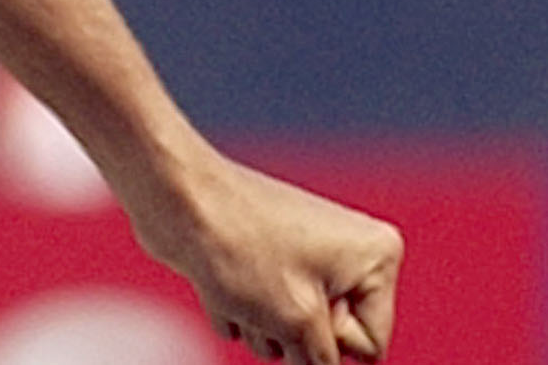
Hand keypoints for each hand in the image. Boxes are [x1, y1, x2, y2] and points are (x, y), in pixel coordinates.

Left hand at [129, 147, 402, 363]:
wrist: (171, 198)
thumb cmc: (240, 249)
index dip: (327, 343)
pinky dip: (233, 308)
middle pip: (326, 341)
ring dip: (256, 325)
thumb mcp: (298, 325)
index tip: (296, 310)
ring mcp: (299, 255)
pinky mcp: (259, 261)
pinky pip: (255, 314)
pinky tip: (215, 280)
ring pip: (287, 332)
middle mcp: (345, 252)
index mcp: (376, 257)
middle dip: (288, 336)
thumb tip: (322, 363)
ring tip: (235, 286)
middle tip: (261, 299)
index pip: (369, 346)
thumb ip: (323, 361)